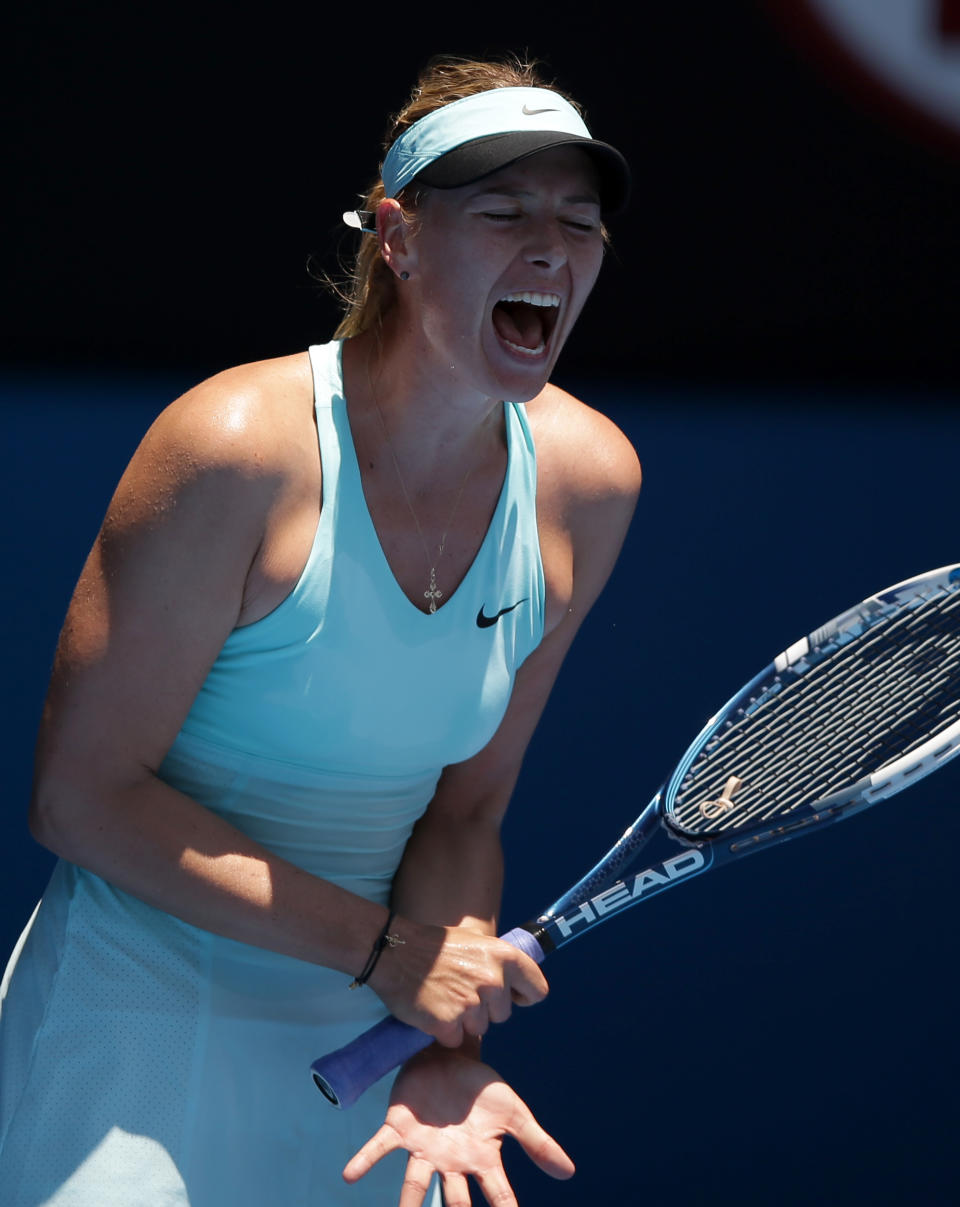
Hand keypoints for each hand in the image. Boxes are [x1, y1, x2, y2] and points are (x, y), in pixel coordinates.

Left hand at [343, 1048, 574, 1206]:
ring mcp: (422, 1148)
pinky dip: (364, 1160)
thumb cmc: (482, 1090)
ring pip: (412, 1182)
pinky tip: (349, 1175)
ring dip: (406, 1203)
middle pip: (453, 1200)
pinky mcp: (398, 1128)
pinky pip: (379, 1146)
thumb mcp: (513, 1113)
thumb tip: (570, 1173)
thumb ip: (537, 1144)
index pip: (498, 1195)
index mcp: (480, 1160)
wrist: (452, 1055)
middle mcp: (450, 1163)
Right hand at [368, 922, 547, 1046]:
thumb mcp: (476, 942)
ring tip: (444, 998)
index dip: (523, 996)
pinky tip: (432, 1011)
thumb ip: (498, 963)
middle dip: (484, 1010)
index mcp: (504, 957)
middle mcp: (493, 980)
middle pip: (503, 1015)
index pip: (538, 990)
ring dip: (463, 1021)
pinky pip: (456, 1040)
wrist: (395, 952)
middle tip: (460, 992)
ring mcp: (471, 1003)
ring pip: (479, 1029)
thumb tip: (516, 983)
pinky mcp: (449, 1023)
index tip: (511, 997)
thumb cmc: (435, 946)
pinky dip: (444, 1032)